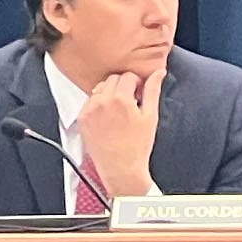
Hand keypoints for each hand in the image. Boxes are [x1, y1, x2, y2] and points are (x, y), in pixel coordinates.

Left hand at [75, 69, 163, 198]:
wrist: (121, 168)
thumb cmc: (137, 146)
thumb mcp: (150, 116)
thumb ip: (153, 90)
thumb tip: (159, 73)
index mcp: (120, 99)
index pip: (127, 76)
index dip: (136, 84)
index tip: (139, 94)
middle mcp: (102, 102)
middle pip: (112, 79)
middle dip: (123, 87)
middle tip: (130, 102)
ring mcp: (90, 110)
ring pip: (99, 89)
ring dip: (109, 94)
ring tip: (118, 111)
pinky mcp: (82, 118)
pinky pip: (89, 101)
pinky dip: (98, 105)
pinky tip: (108, 119)